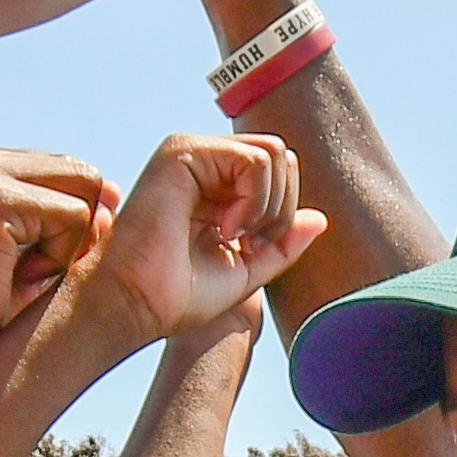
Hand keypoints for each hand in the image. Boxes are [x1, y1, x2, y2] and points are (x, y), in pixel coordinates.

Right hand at [0, 142, 121, 371]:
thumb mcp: (31, 260)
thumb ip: (71, 223)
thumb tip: (113, 193)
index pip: (69, 172)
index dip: (72, 227)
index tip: (23, 269)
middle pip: (83, 175)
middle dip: (73, 235)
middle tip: (18, 277)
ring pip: (84, 191)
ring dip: (65, 248)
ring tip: (9, 278)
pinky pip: (74, 215)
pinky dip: (57, 260)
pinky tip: (7, 280)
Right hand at [93, 132, 323, 340]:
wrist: (136, 306)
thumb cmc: (177, 296)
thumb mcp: (247, 271)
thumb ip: (282, 243)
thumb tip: (321, 218)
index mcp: (216, 186)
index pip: (279, 172)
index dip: (282, 213)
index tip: (250, 249)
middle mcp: (203, 162)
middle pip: (282, 156)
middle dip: (281, 207)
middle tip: (247, 243)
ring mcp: (192, 152)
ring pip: (274, 153)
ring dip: (268, 205)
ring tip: (233, 236)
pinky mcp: (182, 151)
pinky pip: (255, 160)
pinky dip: (254, 201)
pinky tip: (224, 228)